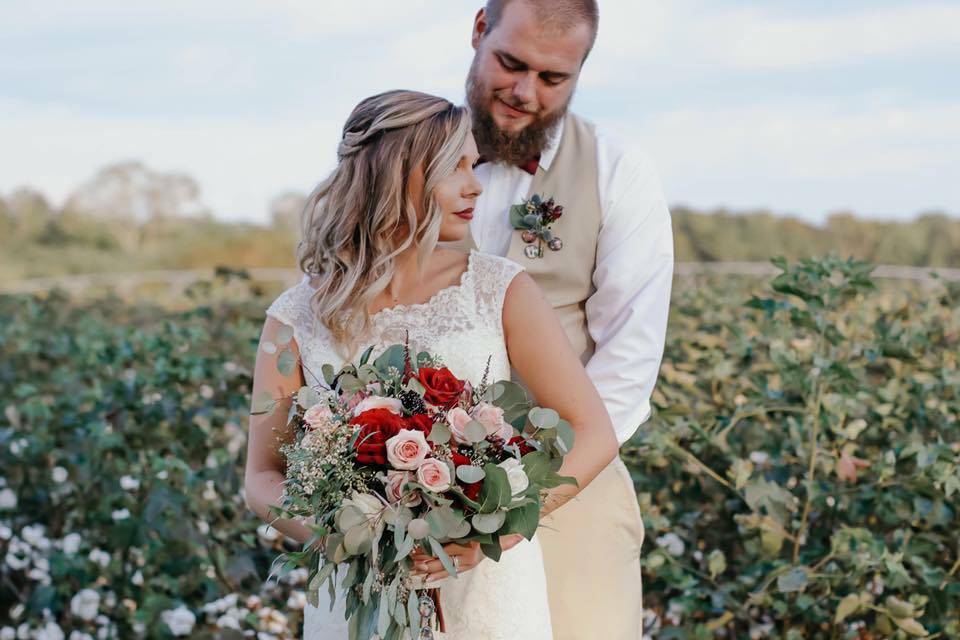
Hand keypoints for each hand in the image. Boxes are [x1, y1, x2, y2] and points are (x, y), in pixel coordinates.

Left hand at [410, 534, 525, 582]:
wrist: (504, 540)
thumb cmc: (498, 533)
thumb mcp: (499, 533)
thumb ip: (507, 537)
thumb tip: (521, 536)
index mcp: (472, 548)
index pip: (448, 551)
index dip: (433, 552)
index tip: (419, 551)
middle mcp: (467, 557)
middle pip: (444, 560)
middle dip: (427, 562)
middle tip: (413, 563)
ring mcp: (466, 563)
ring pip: (445, 567)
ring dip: (429, 568)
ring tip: (415, 569)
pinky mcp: (465, 566)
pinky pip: (450, 571)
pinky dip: (439, 575)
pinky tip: (428, 578)